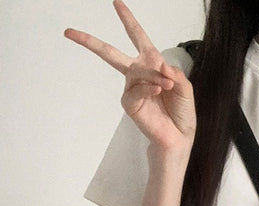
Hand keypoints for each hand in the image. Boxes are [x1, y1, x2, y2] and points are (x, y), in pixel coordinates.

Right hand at [64, 0, 195, 150]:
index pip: (137, 37)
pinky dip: (148, 88)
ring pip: (136, 71)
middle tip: (71, 32)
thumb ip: (176, 73)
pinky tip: (158, 92)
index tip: (116, 3)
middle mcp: (138, 73)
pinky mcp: (130, 103)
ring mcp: (132, 88)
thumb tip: (161, 66)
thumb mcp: (184, 87)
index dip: (127, 20)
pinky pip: (136, 89)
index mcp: (151, 63)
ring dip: (153, 77)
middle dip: (91, 42)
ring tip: (166, 87)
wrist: (179, 136)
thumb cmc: (181, 112)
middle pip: (111, 53)